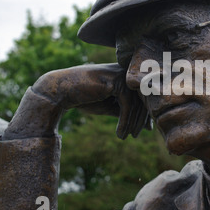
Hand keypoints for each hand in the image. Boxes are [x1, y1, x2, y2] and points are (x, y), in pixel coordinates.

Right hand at [3, 64, 150, 139]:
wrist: (62, 92)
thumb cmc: (86, 98)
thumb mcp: (111, 106)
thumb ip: (127, 112)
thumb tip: (147, 125)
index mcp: (126, 76)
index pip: (143, 95)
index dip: (144, 113)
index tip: (144, 129)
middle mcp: (126, 72)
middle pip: (142, 98)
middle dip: (140, 119)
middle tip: (135, 135)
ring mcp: (122, 75)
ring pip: (136, 103)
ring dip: (131, 123)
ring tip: (125, 136)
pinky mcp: (115, 81)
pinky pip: (127, 105)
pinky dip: (124, 122)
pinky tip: (120, 133)